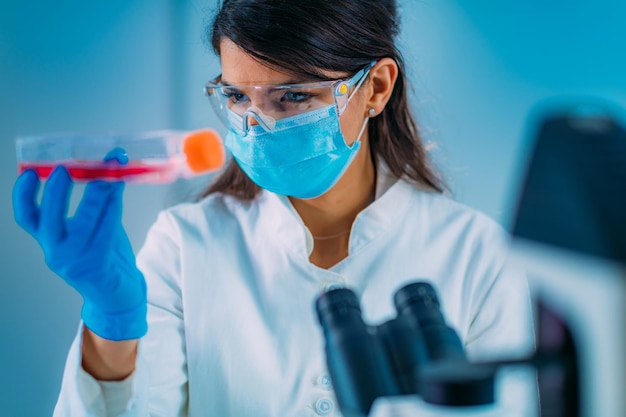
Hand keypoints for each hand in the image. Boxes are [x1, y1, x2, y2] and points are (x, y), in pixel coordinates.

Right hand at [12, 163, 146, 340]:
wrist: (120, 294)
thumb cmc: (107, 256)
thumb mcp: (96, 225)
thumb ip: (100, 198)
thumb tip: (113, 160)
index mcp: (50, 240)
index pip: (27, 217)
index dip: (22, 195)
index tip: (28, 172)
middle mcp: (56, 252)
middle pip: (47, 220)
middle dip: (55, 192)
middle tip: (67, 168)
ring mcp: (74, 262)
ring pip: (81, 223)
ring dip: (95, 195)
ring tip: (108, 175)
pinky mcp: (96, 266)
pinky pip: (104, 232)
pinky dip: (112, 209)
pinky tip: (119, 193)